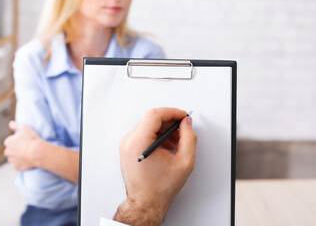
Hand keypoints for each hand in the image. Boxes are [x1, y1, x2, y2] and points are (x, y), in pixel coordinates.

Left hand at [3, 121, 41, 170]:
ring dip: (16, 157)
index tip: (22, 141)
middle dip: (14, 150)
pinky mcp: (17, 167)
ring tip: (26, 155)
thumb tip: (10, 123)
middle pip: (9, 151)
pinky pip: (16, 166)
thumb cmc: (32, 140)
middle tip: (24, 148)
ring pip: (12, 159)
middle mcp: (8, 152)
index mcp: (8, 142)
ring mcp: (12, 160)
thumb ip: (16, 125)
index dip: (15, 141)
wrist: (39, 153)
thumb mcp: (25, 128)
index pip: (8, 142)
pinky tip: (26, 160)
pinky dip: (20, 164)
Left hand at [114, 108, 196, 225]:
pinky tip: (167, 146)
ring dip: (164, 129)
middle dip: (170, 121)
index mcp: (139, 143)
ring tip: (176, 142)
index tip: (182, 116)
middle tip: (183, 129)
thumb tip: (187, 124)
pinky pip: (143, 133)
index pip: (154, 115)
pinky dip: (157, 135)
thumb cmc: (159, 188)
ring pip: (148, 125)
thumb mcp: (184, 163)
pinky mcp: (127, 148)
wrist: (145, 203)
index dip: (172, 112)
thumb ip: (189, 138)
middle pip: (151, 119)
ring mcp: (126, 145)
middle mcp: (129, 141)